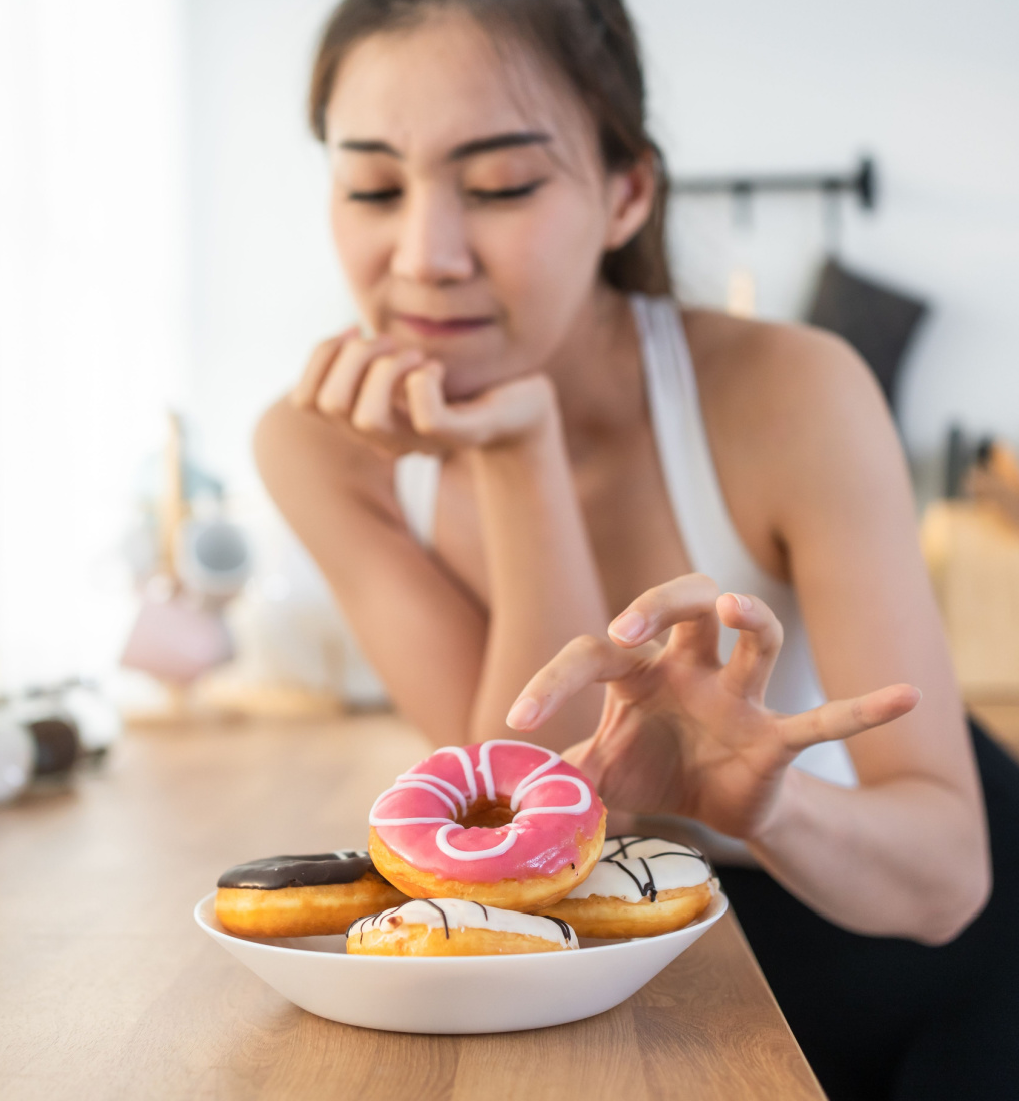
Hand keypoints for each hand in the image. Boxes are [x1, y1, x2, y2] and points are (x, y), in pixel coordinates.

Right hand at [290, 329, 556, 455]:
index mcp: (364, 419)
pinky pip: (425, 418)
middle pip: (330, 404)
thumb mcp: (404, 362)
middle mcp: (385, 438)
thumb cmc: (458, 377)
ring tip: (416, 356)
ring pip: (366, 418)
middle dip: (355, 356)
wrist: (519, 406)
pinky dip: (426, 382)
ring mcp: (421, 442)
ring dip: (387, 369)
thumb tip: (345, 333)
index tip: (356, 331)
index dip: (321, 357)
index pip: (306, 399)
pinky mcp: (462, 436)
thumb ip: (370, 355)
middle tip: (392, 342)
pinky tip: (438, 369)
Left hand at [506, 574, 919, 839]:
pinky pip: (825, 718)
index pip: (591, 654)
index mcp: (638, 673)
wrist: (715, 808)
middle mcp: (688, 668)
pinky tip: (904, 698)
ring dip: (747, 617)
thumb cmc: (654, 769)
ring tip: (730, 608)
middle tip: (625, 633)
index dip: (552, 682)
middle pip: (679, 603)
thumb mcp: (602, 772)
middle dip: (654, 605)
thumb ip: (560, 767)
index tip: (518, 721)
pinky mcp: (778, 733)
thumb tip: (507, 779)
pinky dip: (864, 709)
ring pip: (753, 634)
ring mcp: (738, 696)